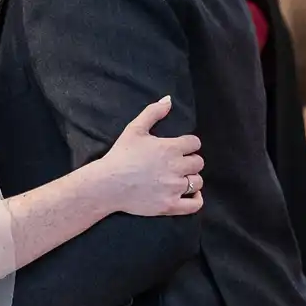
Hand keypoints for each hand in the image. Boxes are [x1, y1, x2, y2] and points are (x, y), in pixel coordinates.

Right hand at [98, 96, 203, 217]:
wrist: (107, 184)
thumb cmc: (120, 155)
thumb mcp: (134, 129)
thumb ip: (153, 112)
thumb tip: (168, 100)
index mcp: (171, 148)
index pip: (195, 143)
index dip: (188, 144)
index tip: (180, 148)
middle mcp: (176, 167)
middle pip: (199, 162)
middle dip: (190, 161)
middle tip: (177, 164)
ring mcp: (174, 187)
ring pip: (198, 182)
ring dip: (191, 179)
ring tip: (179, 178)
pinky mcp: (170, 205)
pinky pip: (195, 204)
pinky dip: (196, 199)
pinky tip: (190, 194)